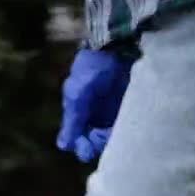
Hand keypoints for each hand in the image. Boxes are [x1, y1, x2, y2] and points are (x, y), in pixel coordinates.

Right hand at [56, 49, 133, 163]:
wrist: (117, 48)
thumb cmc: (91, 70)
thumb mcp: (77, 95)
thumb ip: (72, 121)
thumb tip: (63, 146)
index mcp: (80, 116)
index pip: (80, 142)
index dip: (83, 148)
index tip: (87, 148)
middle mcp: (96, 119)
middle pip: (98, 144)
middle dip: (99, 145)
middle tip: (103, 137)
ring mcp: (114, 116)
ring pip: (114, 140)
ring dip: (114, 141)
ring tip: (115, 130)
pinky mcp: (131, 112)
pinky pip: (129, 130)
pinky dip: (128, 134)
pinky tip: (129, 129)